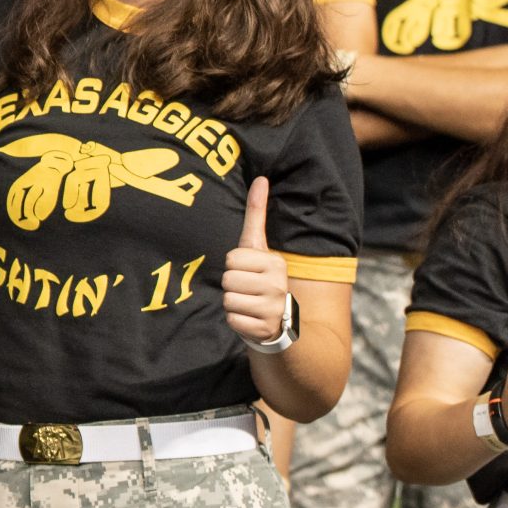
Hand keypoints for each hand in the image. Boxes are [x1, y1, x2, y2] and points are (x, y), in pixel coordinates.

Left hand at [222, 178, 292, 346]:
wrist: (280, 322)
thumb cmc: (261, 277)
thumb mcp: (259, 247)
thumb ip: (257, 214)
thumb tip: (260, 178)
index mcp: (275, 262)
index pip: (232, 259)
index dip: (235, 266)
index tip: (249, 271)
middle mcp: (278, 285)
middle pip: (227, 279)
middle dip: (232, 285)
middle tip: (248, 289)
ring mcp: (273, 309)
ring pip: (228, 299)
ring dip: (234, 303)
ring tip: (249, 303)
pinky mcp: (264, 329)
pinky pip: (232, 319)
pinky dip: (237, 320)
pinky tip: (251, 318)